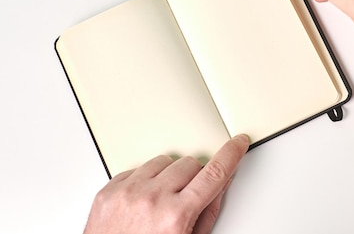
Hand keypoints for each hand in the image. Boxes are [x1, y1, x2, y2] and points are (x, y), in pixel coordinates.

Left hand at [83, 134, 249, 233]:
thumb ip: (208, 211)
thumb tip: (220, 184)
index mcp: (175, 216)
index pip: (213, 174)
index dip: (230, 155)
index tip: (238, 144)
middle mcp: (151, 200)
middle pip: (189, 164)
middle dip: (194, 178)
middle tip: (186, 199)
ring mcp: (127, 193)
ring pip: (163, 161)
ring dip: (167, 177)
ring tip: (160, 202)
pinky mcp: (109, 191)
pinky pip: (137, 169)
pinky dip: (144, 182)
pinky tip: (142, 202)